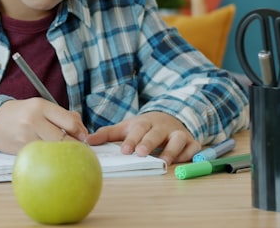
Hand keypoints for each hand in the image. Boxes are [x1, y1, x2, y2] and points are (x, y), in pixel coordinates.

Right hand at [0, 99, 87, 154]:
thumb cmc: (22, 113)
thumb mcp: (40, 106)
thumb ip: (62, 115)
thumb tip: (82, 130)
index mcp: (40, 106)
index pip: (70, 122)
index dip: (81, 132)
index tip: (84, 137)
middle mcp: (33, 120)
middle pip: (64, 139)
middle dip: (75, 145)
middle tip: (79, 148)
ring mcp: (26, 137)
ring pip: (55, 150)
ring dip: (63, 152)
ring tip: (64, 151)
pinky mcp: (22, 151)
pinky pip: (44, 156)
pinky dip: (51, 157)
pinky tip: (51, 155)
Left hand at [85, 111, 199, 165]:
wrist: (169, 117)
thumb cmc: (143, 127)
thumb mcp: (126, 127)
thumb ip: (107, 134)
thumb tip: (87, 141)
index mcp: (145, 122)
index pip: (138, 129)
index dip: (131, 139)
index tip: (124, 150)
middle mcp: (162, 127)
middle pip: (156, 133)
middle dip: (149, 143)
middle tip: (141, 153)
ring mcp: (178, 133)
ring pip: (178, 139)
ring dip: (171, 150)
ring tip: (163, 162)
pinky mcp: (191, 142)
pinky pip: (192, 148)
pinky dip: (188, 154)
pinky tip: (181, 161)